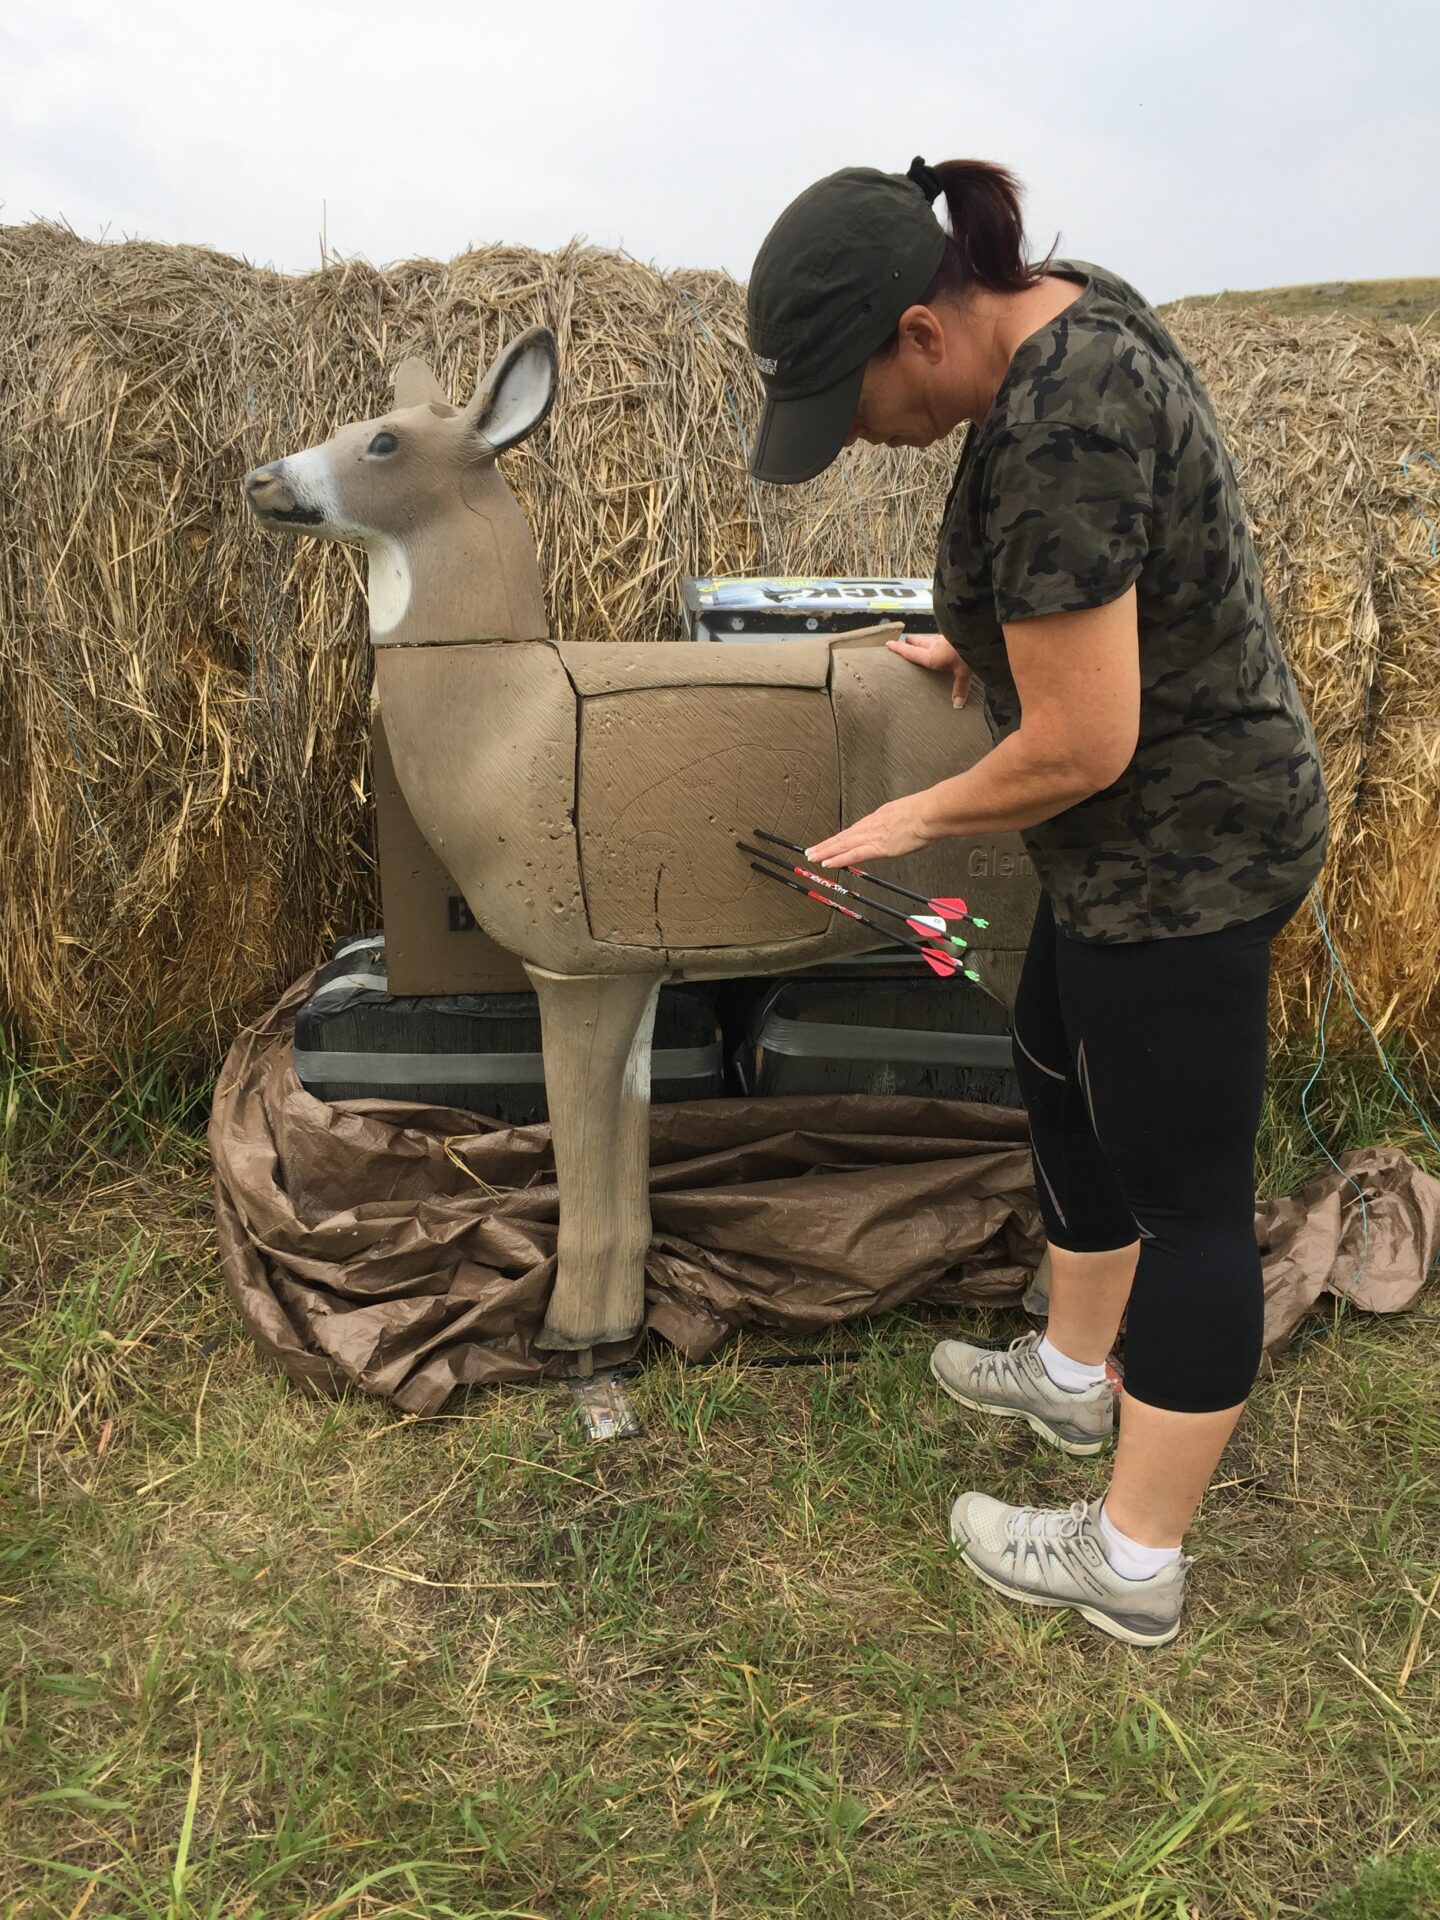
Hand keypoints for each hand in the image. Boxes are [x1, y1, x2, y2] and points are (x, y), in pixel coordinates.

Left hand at [806, 792, 936, 868]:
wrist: (931, 812)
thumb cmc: (927, 812)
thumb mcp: (912, 813)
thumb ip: (904, 820)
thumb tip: (907, 824)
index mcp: (881, 817)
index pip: (856, 830)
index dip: (842, 837)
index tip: (832, 842)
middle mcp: (872, 825)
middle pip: (844, 836)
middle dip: (826, 844)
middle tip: (812, 850)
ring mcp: (873, 835)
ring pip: (842, 845)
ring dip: (825, 851)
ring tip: (812, 856)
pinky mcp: (877, 847)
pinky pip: (852, 854)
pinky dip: (838, 859)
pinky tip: (827, 862)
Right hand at [887, 630, 971, 707]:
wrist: (979, 633)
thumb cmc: (968, 652)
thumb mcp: (964, 672)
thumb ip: (960, 687)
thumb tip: (957, 704)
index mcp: (933, 656)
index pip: (912, 653)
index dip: (899, 649)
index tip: (889, 644)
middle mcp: (936, 644)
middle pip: (919, 642)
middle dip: (911, 642)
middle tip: (904, 641)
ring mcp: (945, 636)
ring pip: (930, 638)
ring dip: (924, 639)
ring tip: (921, 640)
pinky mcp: (954, 632)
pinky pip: (942, 636)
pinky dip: (939, 638)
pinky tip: (944, 639)